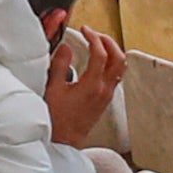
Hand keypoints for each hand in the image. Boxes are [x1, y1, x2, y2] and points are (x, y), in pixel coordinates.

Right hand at [41, 23, 125, 148]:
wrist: (63, 142)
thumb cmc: (56, 121)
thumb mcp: (52, 89)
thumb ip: (59, 65)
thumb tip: (66, 48)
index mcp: (92, 86)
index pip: (100, 53)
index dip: (93, 37)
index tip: (85, 30)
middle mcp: (104, 90)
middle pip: (118, 58)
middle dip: (108, 41)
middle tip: (94, 34)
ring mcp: (106, 96)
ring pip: (120, 68)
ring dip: (112, 52)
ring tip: (98, 44)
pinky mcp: (104, 100)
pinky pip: (114, 76)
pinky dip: (110, 63)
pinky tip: (98, 62)